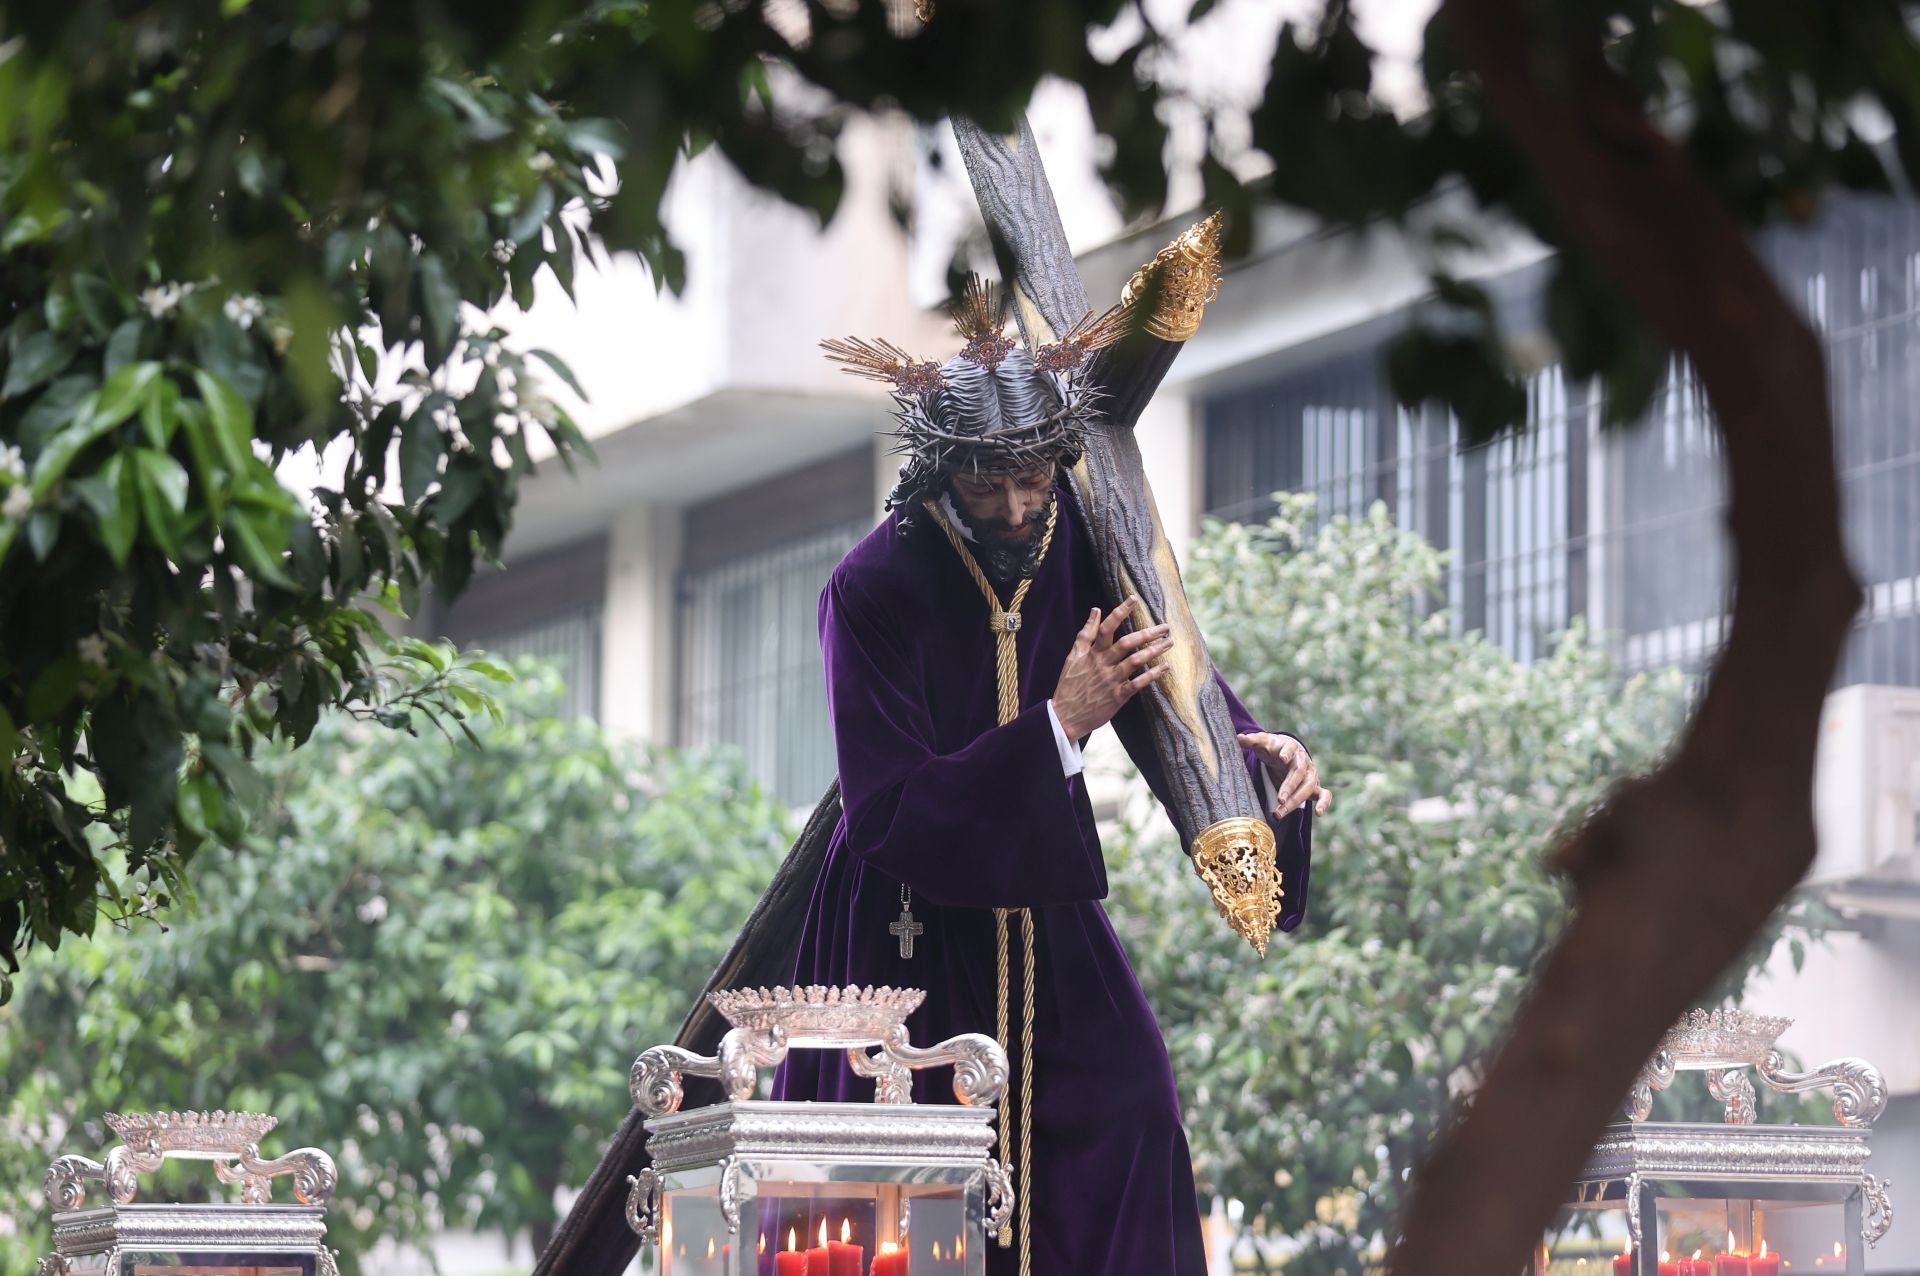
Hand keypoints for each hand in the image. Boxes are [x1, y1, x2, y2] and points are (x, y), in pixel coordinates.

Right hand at [1051, 596, 1172, 739]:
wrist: (1065, 715)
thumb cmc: (1069, 685)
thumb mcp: (1073, 657)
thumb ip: (1085, 633)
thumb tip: (1095, 610)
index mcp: (1092, 653)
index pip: (1107, 628)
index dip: (1120, 612)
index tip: (1134, 599)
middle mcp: (1103, 664)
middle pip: (1127, 643)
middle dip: (1148, 633)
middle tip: (1165, 627)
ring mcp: (1111, 680)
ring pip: (1135, 661)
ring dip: (1154, 651)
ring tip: (1169, 643)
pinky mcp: (1118, 696)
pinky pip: (1138, 683)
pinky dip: (1153, 675)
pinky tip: (1165, 667)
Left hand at [1236, 731, 1331, 819]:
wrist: (1286, 754)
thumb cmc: (1273, 749)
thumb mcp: (1263, 743)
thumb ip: (1252, 741)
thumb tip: (1238, 737)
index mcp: (1290, 747)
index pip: (1290, 749)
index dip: (1287, 753)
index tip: (1282, 758)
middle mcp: (1303, 760)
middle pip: (1299, 772)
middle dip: (1289, 786)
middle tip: (1279, 800)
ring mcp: (1311, 774)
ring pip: (1308, 787)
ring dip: (1296, 801)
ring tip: (1279, 813)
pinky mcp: (1315, 787)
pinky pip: (1325, 795)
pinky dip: (1324, 803)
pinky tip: (1318, 814)